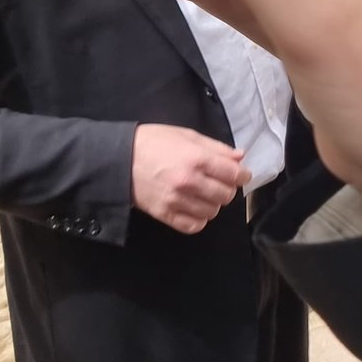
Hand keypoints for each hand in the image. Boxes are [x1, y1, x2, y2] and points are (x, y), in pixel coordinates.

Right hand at [132, 123, 249, 232]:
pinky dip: (198, 219)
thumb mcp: (186, 135)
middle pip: (226, 196)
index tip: (241, 175)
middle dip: (227, 189)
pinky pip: (194, 226)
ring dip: (212, 204)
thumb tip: (240, 157)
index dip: (242, 175)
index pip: (234, 175)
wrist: (118, 159)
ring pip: (212, 212)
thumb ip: (216, 147)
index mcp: (197, 159)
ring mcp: (177, 201)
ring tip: (203, 194)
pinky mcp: (165, 215)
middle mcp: (190, 182)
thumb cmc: (153, 142)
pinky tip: (194, 208)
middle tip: (218, 182)